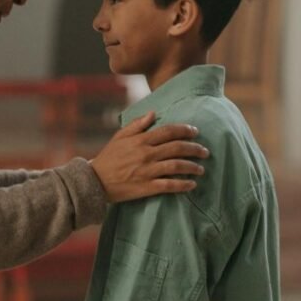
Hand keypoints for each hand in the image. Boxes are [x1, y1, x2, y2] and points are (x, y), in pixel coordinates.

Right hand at [89, 111, 208, 202]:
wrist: (95, 181)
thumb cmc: (108, 157)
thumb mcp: (120, 136)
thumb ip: (137, 124)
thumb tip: (153, 113)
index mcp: (140, 140)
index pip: (168, 131)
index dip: (184, 130)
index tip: (195, 131)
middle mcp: (146, 154)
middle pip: (177, 148)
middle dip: (194, 148)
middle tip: (205, 151)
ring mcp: (147, 171)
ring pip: (176, 166)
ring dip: (192, 166)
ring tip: (201, 169)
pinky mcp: (146, 187)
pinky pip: (169, 185)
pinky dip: (183, 185)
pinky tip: (192, 185)